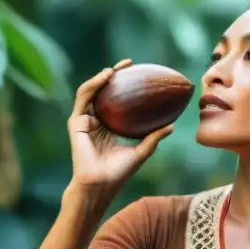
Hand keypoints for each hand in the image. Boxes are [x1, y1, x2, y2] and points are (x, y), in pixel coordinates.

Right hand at [66, 60, 174, 189]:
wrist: (101, 184)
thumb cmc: (119, 173)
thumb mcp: (141, 152)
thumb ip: (153, 138)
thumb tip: (172, 125)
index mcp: (108, 127)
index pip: (116, 101)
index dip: (126, 87)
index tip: (139, 74)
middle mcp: (96, 121)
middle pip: (103, 92)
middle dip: (114, 75)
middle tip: (129, 64)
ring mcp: (84, 121)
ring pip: (91, 91)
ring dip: (101, 77)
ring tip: (115, 69)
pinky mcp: (76, 122)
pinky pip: (84, 98)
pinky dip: (93, 85)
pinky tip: (105, 77)